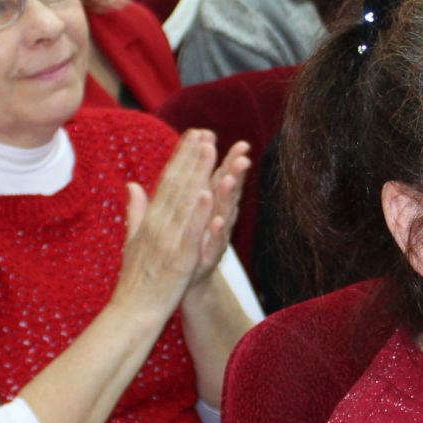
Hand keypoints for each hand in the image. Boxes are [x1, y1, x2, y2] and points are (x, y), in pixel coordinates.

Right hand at [115, 131, 216, 316]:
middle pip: (176, 185)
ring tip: (208, 150)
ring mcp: (167, 241)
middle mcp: (157, 225)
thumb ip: (134, 211)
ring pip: (184, 202)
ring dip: (196, 174)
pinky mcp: (178, 259)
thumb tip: (132, 186)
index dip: (180, 157)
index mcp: (149, 221)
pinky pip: (189, 232)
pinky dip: (197, 212)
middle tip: (206, 131)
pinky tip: (206, 192)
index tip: (193, 134)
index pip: (166, 182)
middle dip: (191, 157)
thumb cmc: (135, 282)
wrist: (131, 315)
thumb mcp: (132, 241)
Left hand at [189, 138, 249, 286]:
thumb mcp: (180, 213)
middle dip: (234, 171)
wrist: (181, 285)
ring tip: (233, 178)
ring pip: (225, 214)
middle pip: (226, 191)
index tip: (222, 137)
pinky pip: (215, 243)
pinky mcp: (208, 258)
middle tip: (243, 151)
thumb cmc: (181, 246)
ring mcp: (213, 238)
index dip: (220, 158)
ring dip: (229, 196)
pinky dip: (217, 231)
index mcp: (205, 206)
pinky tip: (217, 220)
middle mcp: (214, 219)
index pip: (214, 177)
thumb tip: (181, 163)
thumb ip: (181, 187)